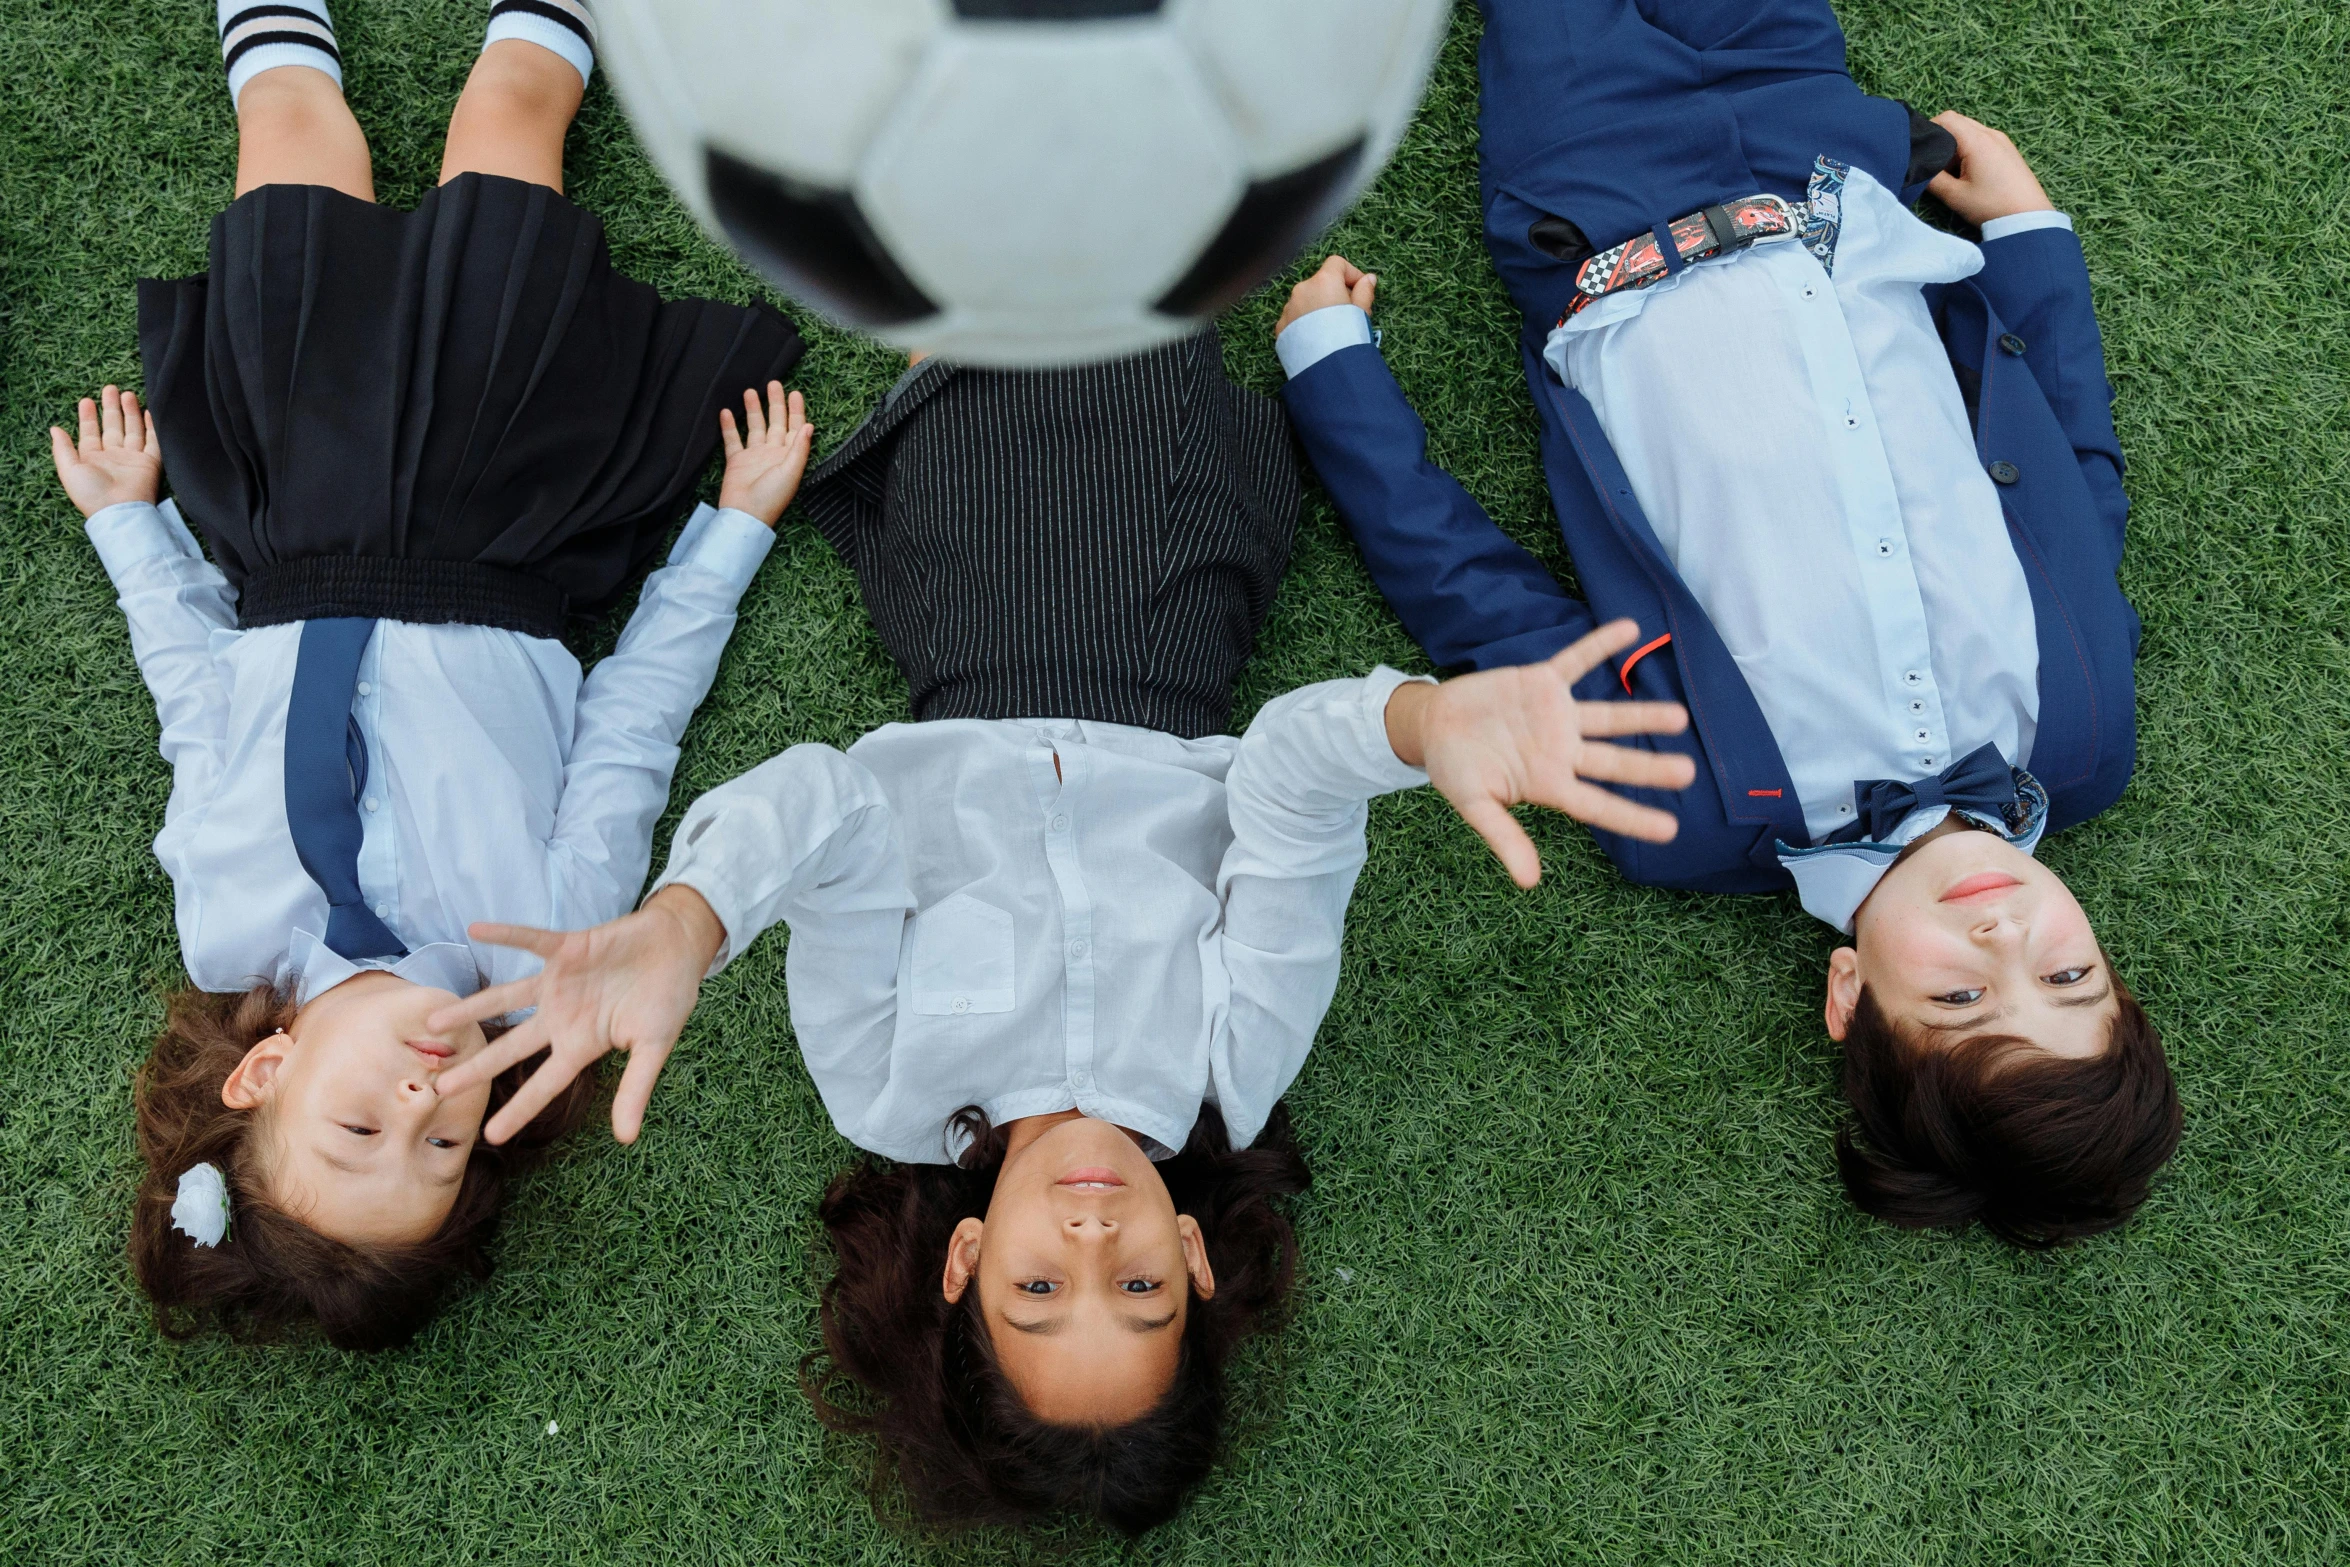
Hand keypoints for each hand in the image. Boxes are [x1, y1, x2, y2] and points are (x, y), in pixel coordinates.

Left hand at [50, 386, 161, 517]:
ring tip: (127, 394)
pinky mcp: (150, 463)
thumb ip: (62, 449)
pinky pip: (153, 441)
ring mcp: (132, 458)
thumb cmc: (91, 493)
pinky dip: (151, 427)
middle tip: (110, 389)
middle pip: (113, 426)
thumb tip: (55, 428)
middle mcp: (113, 456)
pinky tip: (148, 413)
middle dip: (111, 407)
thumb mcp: (68, 470)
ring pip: (132, 429)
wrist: (119, 511)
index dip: (88, 416)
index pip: (90, 432)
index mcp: (92, 458)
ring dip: (129, 412)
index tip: (87, 400)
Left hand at [425, 885, 727, 1145]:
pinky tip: (475, 929)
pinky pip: (531, 940)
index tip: (491, 1137)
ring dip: (471, 1008)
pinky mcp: (567, 948)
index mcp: (583, 1044)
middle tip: (438, 1090)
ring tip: (433, 1022)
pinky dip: (506, 935)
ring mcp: (560, 982)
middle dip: (477, 1068)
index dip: (519, 1109)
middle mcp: (562, 1016)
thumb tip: (625, 1138)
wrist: (678, 948)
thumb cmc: (669, 999)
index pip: (545, 1083)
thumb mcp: (655, 1047)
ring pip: (505, 998)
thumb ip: (636, 1088)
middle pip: (511, 1047)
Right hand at [717, 382, 813, 527]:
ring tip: (750, 391)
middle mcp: (773, 454)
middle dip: (775, 403)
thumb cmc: (771, 497)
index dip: (796, 410)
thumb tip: (810, 426)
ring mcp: (754, 456)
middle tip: (773, 383)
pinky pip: (732, 440)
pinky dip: (729, 426)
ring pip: (755, 427)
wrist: (745, 515)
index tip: (795, 392)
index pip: (795, 428)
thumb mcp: (791, 472)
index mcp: (789, 456)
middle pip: (776, 422)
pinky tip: (726, 411)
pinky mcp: (736, 462)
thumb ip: (799, 448)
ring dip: (753, 409)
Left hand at [1277, 254, 1377, 336]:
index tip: (1361, 289)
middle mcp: (1302, 289)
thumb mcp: (1362, 312)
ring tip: (1331, 330)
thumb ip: (1365, 291)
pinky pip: (1295, 317)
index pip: (1337, 263)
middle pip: (1321, 283)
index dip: (1351, 274)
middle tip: (1348, 313)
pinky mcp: (1281, 326)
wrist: (1324, 367)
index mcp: (1324, 281)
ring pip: (1306, 300)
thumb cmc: (1347, 338)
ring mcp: (1289, 307)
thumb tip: (1368, 278)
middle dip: (1334, 293)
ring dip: (1318, 308)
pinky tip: (1316, 339)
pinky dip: (1305, 323)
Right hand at [1384, 620, 1696, 887]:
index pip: (1598, 805)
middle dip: (1650, 768)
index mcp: (1548, 785)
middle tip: (1688, 773)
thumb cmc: (1453, 769)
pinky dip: (1600, 645)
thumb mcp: (1474, 805)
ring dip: (1642, 714)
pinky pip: (1577, 661)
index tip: (1669, 831)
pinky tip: (1632, 628)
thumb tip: (1529, 882)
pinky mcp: (1542, 683)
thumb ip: (1503, 837)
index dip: (1633, 818)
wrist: (1432, 725)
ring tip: (1679, 717)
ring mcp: (1556, 717)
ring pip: (1608, 716)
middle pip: (1614, 762)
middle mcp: (1561, 752)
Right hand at [1927, 112, 2054, 227]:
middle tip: (1934, 163)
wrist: (2027, 217)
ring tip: (1951, 171)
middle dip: (1941, 138)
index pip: (1947, 118)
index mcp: (1977, 141)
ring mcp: (2002, 140)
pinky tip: (1968, 172)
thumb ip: (1931, 178)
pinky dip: (1969, 149)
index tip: (1921, 149)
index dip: (1929, 129)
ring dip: (1956, 145)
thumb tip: (1918, 167)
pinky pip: (1982, 139)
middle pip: (1958, 122)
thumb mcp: (1954, 195)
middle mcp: (1991, 134)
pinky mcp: (2008, 149)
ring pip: (1970, 131)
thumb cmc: (1991, 206)